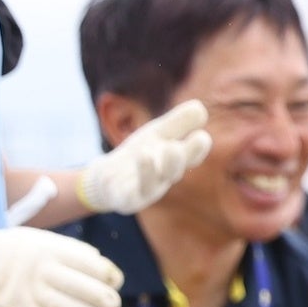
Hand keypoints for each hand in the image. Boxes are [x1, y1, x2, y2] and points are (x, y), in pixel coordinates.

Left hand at [76, 100, 210, 215]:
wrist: (107, 178)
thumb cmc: (138, 154)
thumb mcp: (157, 133)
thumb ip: (178, 122)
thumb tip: (200, 107)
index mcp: (174, 162)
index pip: (191, 156)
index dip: (197, 148)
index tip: (201, 136)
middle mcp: (162, 178)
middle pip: (173, 171)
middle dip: (177, 160)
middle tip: (180, 147)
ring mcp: (144, 190)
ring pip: (152, 184)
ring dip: (153, 170)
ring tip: (153, 152)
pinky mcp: (125, 199)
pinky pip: (130, 195)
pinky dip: (134, 180)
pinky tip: (139, 160)